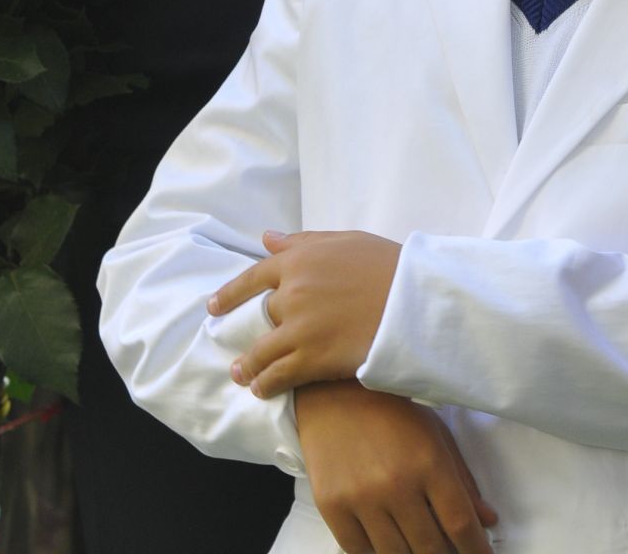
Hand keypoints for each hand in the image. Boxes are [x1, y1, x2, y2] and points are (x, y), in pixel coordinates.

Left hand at [209, 229, 401, 396]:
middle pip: (264, 314)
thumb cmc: (386, 265)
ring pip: (262, 350)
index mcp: (299, 260)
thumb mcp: (344, 241)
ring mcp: (300, 327)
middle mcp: (292, 292)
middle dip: (254, 331)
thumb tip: (267, 237)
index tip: (214, 306)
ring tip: (241, 375)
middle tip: (243, 346)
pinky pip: (279, 374)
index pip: (254, 277)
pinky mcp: (312, 358)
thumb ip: (302, 241)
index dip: (231, 293)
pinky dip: (266, 383)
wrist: (413, 300)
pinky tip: (260, 390)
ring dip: (249, 365)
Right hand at [295, 381, 497, 553]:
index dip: (476, 550)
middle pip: (431, 548)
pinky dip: (375, 553)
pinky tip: (384, 540)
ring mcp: (360, 498)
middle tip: (448, 550)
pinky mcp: (331, 506)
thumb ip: (463, 479)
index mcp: (428, 462)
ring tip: (417, 544)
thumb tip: (488, 521)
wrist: (333, 394)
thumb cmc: (392, 412)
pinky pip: (359, 552)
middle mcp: (395, 483)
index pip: (460, 524)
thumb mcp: (436, 434)